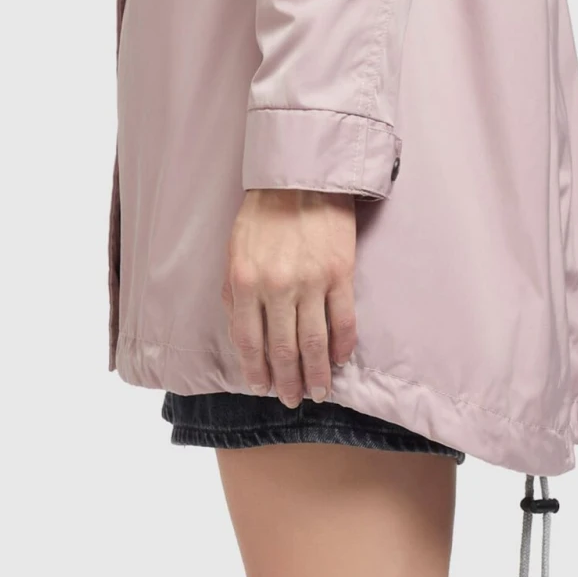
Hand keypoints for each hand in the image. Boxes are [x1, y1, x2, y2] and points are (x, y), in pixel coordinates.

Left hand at [222, 187, 357, 405]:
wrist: (301, 176)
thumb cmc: (263, 212)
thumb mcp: (235, 250)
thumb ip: (234, 291)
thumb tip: (242, 334)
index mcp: (245, 281)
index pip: (248, 341)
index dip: (255, 370)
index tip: (262, 388)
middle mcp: (277, 286)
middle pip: (282, 348)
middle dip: (288, 380)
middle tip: (293, 400)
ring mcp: (311, 281)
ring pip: (314, 341)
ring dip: (317, 373)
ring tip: (319, 391)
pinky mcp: (340, 272)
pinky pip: (343, 320)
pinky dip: (342, 345)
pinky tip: (340, 359)